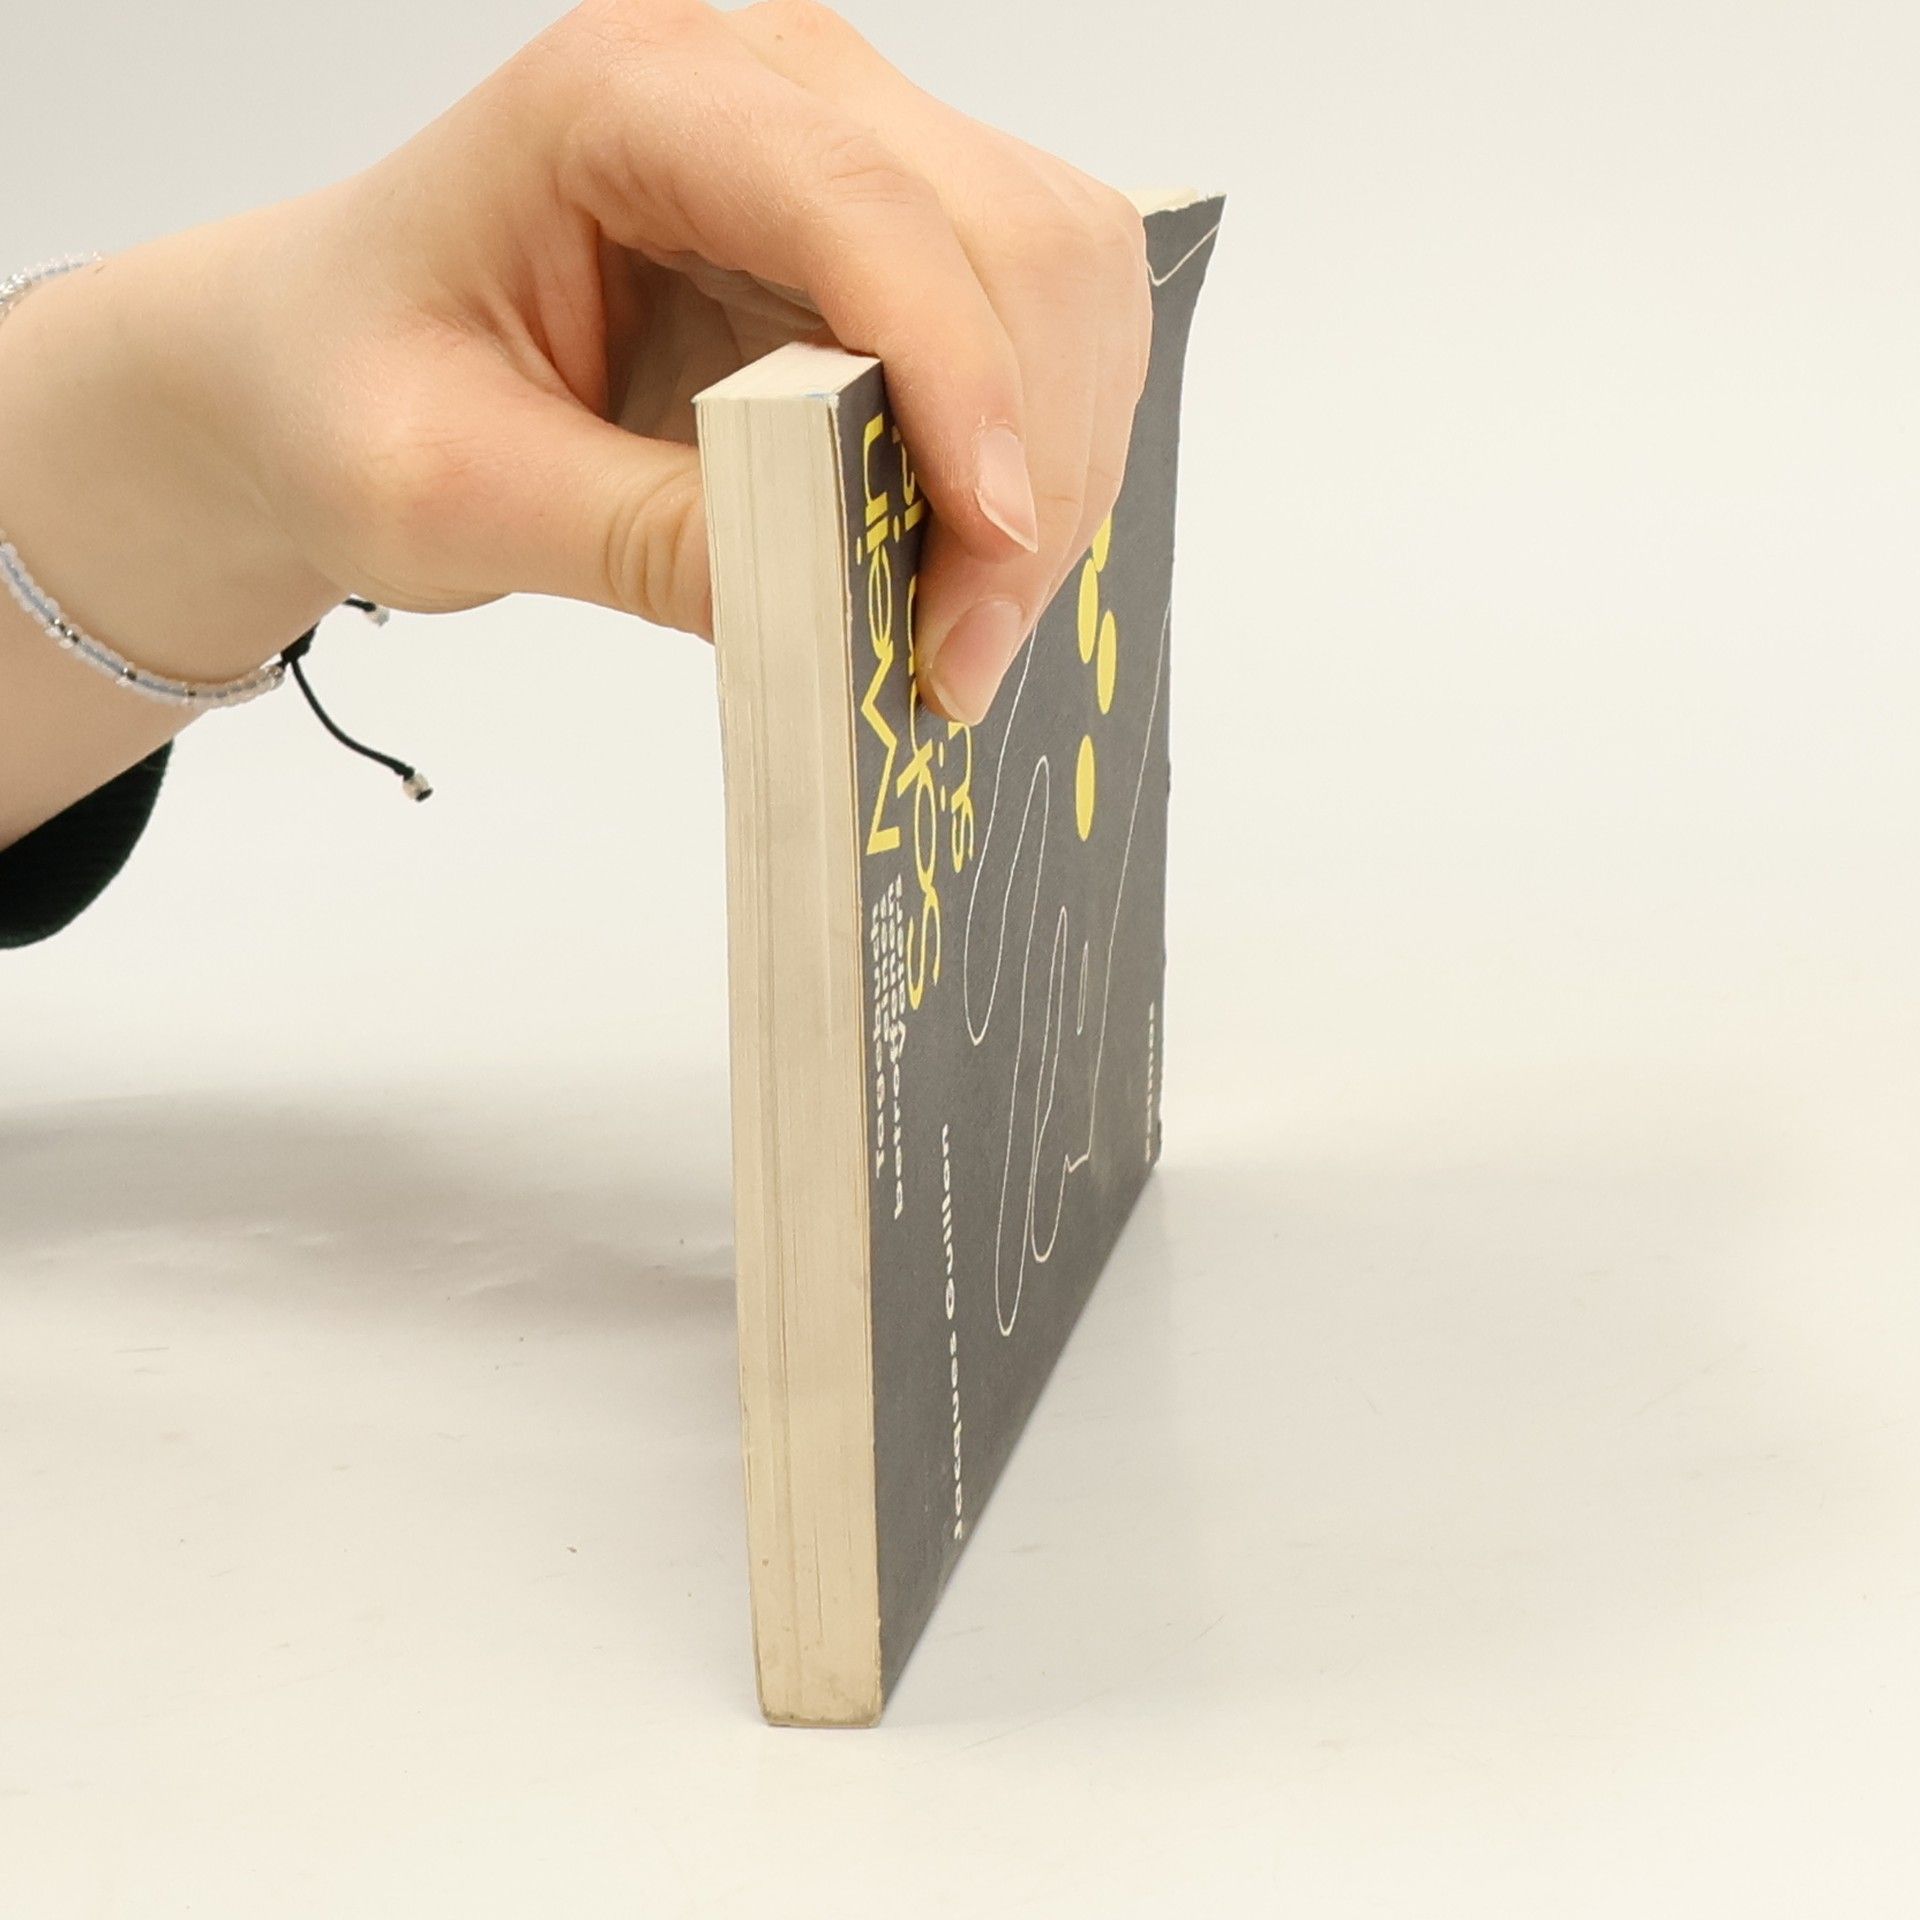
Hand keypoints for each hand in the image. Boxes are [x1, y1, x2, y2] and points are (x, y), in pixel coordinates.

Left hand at [175, 0, 1153, 723]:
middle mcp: (765, 86)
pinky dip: (1038, 447)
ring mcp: (843, 150)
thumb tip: (834, 598)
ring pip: (1059, 274)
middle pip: (1007, 238)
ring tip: (963, 618)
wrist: (332, 364)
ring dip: (1054, 462)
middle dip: (1026, 463)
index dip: (959, 380)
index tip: (984, 551)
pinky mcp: (888, 236)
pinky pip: (1039, 320)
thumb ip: (634, 535)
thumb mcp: (447, 489)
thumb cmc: (352, 389)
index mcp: (630, 95)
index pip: (862, 207)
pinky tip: (971, 548)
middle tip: (964, 650)